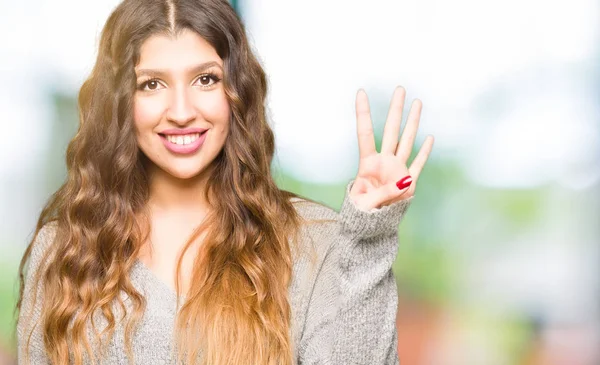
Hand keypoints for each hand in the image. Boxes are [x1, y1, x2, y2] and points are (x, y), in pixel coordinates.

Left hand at [349, 86, 433, 210]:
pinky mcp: (408, 184)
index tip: (361, 92)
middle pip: (391, 130)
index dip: (363, 113)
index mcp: (367, 164)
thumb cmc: (360, 215)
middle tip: (400, 89)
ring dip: (412, 122)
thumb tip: (404, 183)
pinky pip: (418, 165)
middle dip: (396, 110)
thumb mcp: (365, 205)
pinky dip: (424, 152)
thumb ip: (382, 194)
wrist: (370, 227)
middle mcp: (383, 163)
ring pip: (407, 141)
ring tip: (417, 102)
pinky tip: (429, 137)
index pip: (365, 133)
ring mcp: (397, 171)